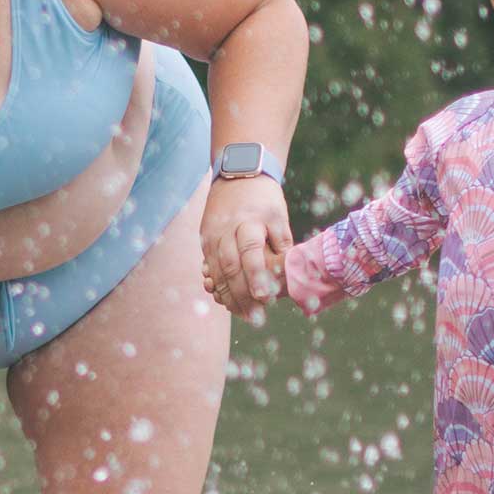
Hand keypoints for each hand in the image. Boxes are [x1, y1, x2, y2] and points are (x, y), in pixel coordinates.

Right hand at [200, 177, 292, 317]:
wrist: (234, 175)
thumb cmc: (263, 198)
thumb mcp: (278, 215)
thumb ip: (281, 243)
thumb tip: (289, 272)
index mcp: (248, 222)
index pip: (250, 252)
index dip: (256, 276)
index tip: (264, 298)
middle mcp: (225, 231)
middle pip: (231, 268)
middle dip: (242, 296)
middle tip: (256, 318)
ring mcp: (211, 237)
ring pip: (217, 272)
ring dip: (229, 297)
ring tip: (243, 315)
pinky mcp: (204, 241)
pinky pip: (209, 268)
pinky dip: (218, 287)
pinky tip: (228, 302)